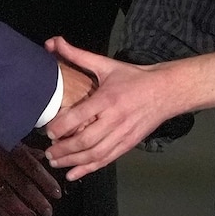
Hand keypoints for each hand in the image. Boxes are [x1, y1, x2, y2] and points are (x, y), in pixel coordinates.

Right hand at [0, 136, 61, 215]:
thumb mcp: (7, 135)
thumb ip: (25, 148)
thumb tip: (42, 157)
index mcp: (10, 150)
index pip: (33, 169)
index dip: (46, 182)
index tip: (57, 193)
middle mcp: (0, 164)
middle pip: (23, 186)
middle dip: (38, 201)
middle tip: (49, 211)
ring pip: (8, 198)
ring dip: (22, 210)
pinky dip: (3, 212)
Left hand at [43, 37, 179, 180]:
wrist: (166, 91)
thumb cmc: (134, 77)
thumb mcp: (105, 65)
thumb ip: (77, 55)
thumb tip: (53, 42)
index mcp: (108, 98)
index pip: (80, 116)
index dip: (62, 127)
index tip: (48, 132)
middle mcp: (115, 119)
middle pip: (86, 140)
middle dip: (64, 150)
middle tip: (48, 152)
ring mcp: (123, 134)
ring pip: (95, 153)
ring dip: (74, 161)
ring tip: (56, 163)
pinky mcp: (128, 144)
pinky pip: (106, 160)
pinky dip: (89, 169)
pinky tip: (74, 174)